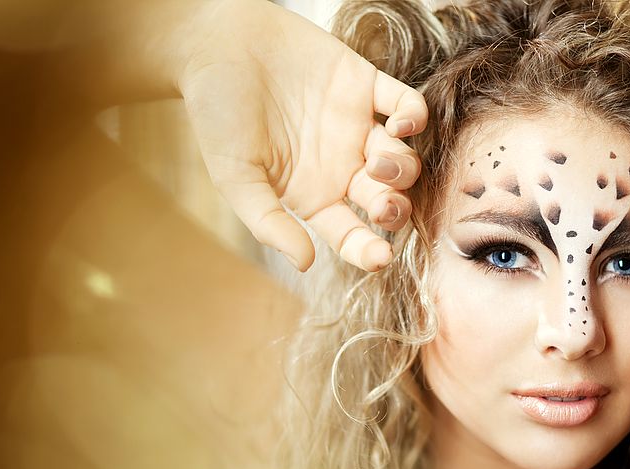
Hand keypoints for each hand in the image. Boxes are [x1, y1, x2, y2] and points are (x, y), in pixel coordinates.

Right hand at [178, 0, 426, 271]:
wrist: (214, 44)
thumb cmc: (217, 114)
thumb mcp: (235, 177)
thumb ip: (269, 222)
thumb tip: (304, 263)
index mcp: (315, 195)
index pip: (351, 234)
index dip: (368, 251)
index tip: (381, 259)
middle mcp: (342, 167)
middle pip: (388, 201)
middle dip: (395, 210)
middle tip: (382, 204)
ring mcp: (358, 127)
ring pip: (404, 160)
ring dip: (403, 169)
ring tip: (377, 161)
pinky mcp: (366, 86)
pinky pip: (408, 106)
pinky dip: (414, 118)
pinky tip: (401, 125)